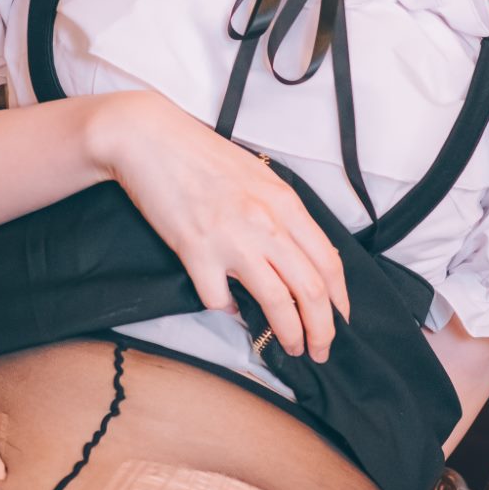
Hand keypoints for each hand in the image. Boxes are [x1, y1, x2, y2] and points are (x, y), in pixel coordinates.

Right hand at [89, 91, 350, 359]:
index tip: (341, 319)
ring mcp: (232, 239)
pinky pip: (220, 300)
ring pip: (277, 302)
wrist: (148, 139)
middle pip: (311, 290)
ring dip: (289, 334)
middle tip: (321, 350)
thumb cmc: (200, 154)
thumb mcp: (257, 176)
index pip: (328, 261)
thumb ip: (280, 213)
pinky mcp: (196, 252)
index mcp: (284, 202)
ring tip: (290, 348)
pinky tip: (228, 308)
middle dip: (323, 330)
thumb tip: (296, 254)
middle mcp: (266, 223)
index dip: (340, 300)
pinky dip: (228, 312)